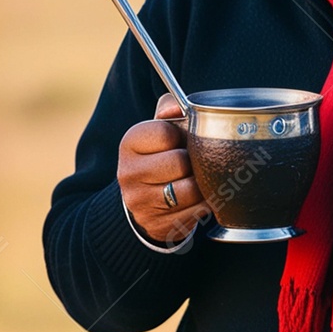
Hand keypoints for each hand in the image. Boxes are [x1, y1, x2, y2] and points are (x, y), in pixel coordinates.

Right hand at [117, 94, 210, 245]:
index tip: (183, 141)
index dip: (183, 136)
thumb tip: (177, 106)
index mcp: (129, 143)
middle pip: (179, 162)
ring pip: (190, 190)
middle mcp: (128, 173)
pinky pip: (195, 212)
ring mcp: (139, 202)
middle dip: (195, 162)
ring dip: (203, 185)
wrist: (144, 200)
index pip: (165, 133)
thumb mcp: (160, 128)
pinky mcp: (156, 225)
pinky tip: (198, 199)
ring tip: (200, 180)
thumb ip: (170, 109)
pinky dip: (204, 205)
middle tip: (195, 163)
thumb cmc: (160, 156)